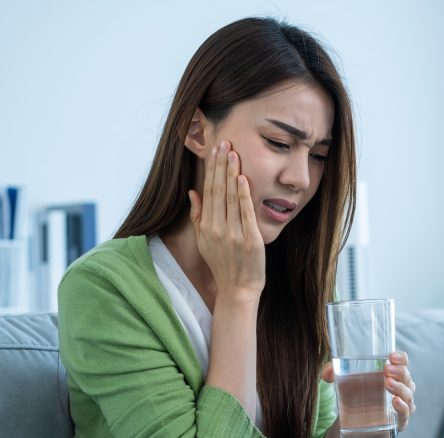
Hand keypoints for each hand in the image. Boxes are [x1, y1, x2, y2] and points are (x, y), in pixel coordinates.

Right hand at [188, 140, 264, 296]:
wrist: (237, 288)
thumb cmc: (223, 264)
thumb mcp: (204, 240)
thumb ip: (198, 215)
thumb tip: (193, 191)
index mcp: (206, 226)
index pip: (208, 191)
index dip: (211, 169)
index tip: (215, 150)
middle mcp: (217, 228)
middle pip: (218, 190)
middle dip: (221, 165)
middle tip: (224, 142)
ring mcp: (233, 234)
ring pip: (230, 197)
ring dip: (232, 173)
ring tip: (233, 153)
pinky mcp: (250, 239)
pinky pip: (245, 212)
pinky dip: (243, 194)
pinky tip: (243, 177)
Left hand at [321, 351, 416, 432]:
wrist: (351, 422)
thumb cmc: (353, 394)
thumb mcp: (343, 380)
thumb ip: (332, 373)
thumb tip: (326, 374)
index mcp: (392, 374)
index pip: (403, 362)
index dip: (401, 358)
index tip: (391, 356)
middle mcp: (400, 388)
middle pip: (407, 377)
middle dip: (399, 372)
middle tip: (386, 370)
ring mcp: (401, 406)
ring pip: (408, 395)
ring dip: (401, 388)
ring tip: (388, 384)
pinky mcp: (397, 423)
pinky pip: (405, 415)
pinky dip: (403, 408)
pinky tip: (395, 402)